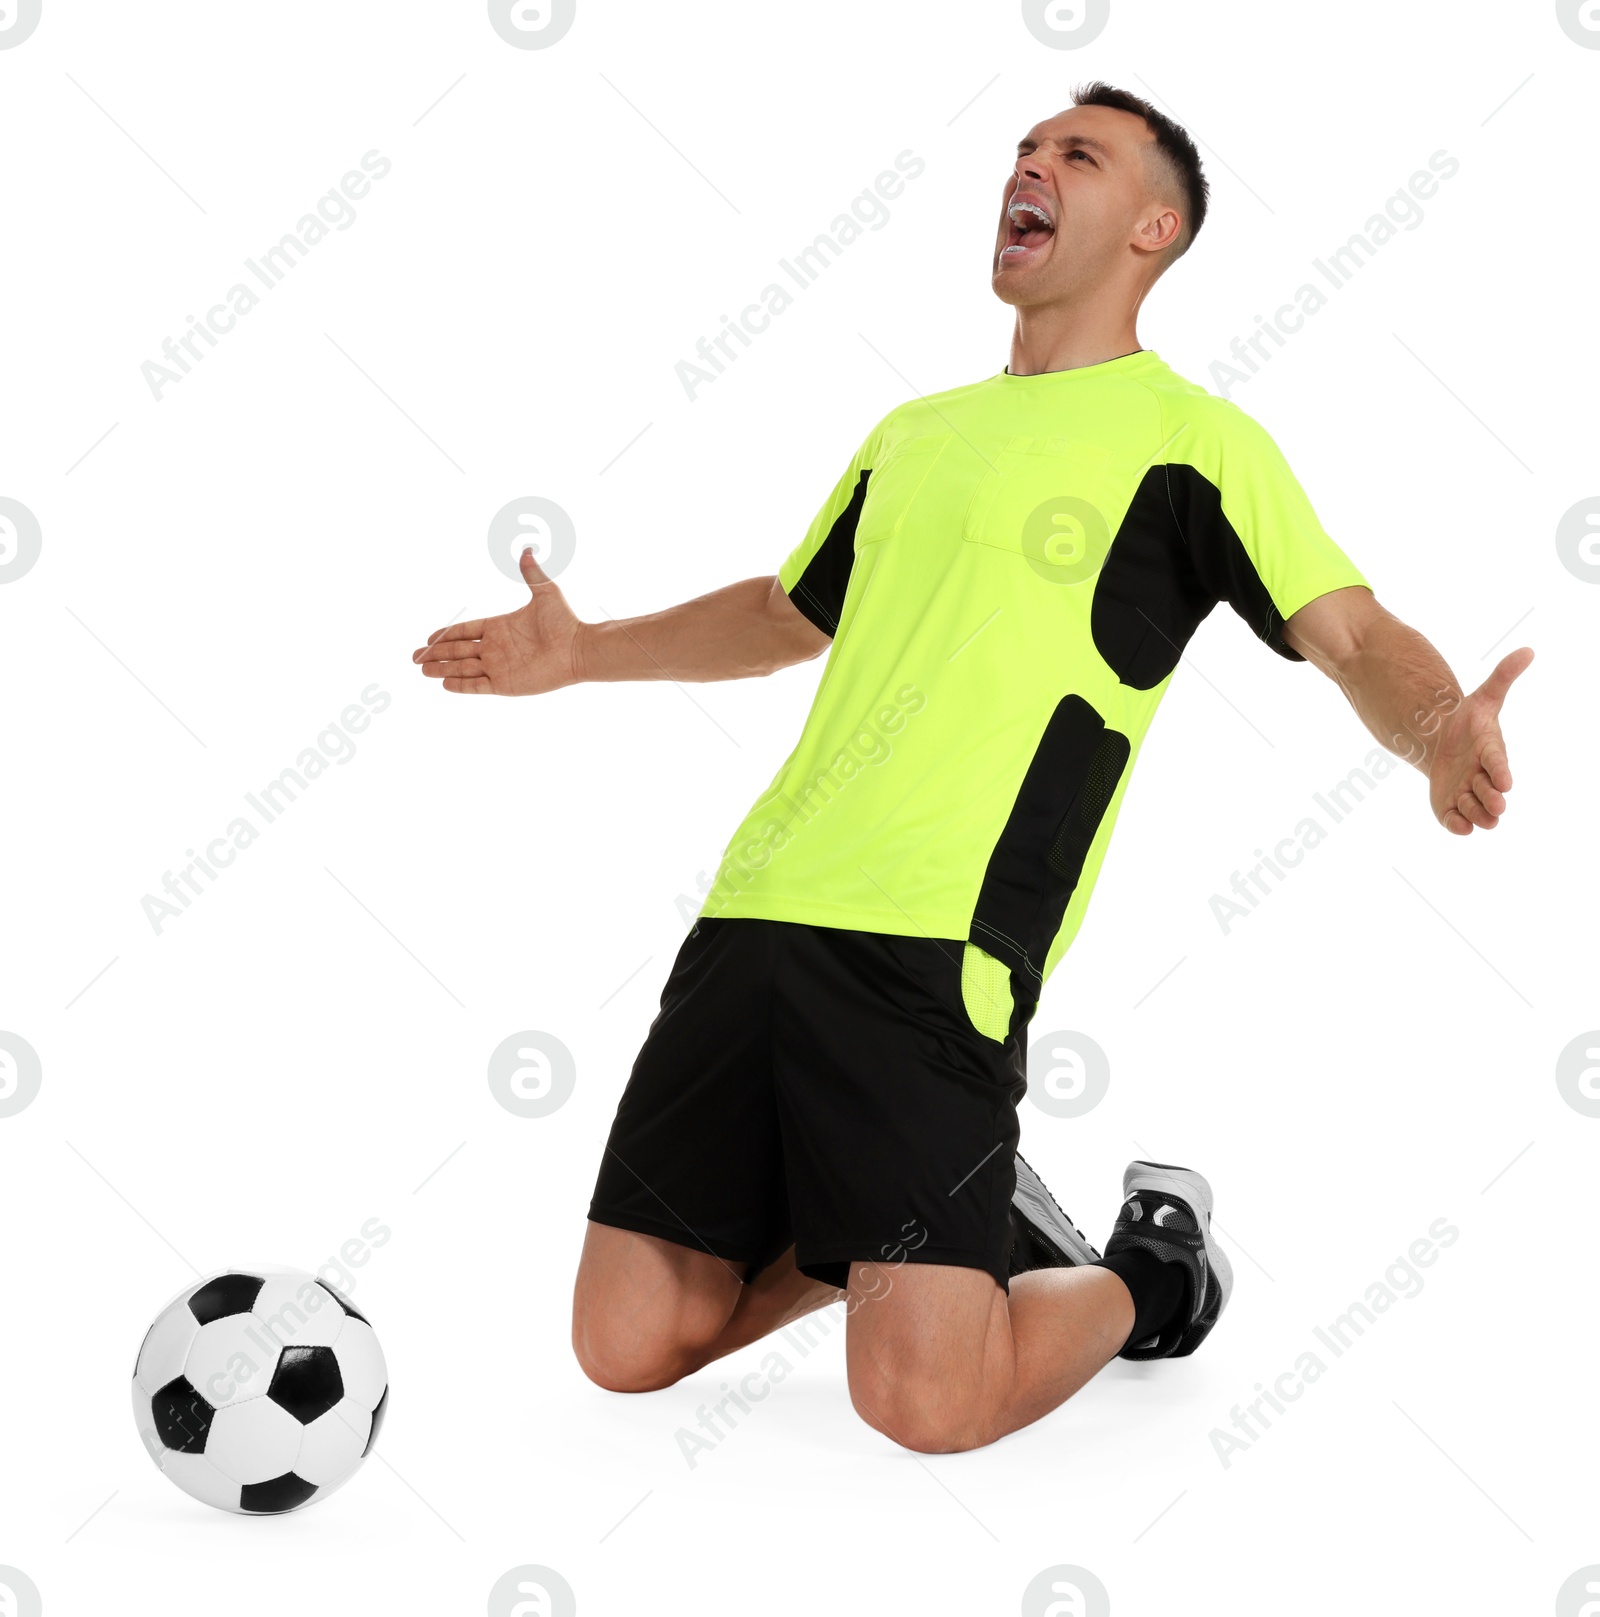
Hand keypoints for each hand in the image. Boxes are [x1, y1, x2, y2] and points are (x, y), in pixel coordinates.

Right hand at [412, 548, 582, 695]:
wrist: (578, 649)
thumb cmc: (564, 622)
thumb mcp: (545, 593)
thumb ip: (532, 573)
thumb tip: (528, 549)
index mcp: (500, 627)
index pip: (466, 631)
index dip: (447, 635)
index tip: (429, 639)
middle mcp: (496, 648)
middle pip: (459, 651)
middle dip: (436, 654)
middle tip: (415, 658)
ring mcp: (500, 667)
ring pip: (463, 668)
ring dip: (442, 669)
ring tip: (423, 670)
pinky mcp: (506, 684)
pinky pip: (477, 685)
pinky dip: (461, 685)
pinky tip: (444, 684)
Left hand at [1428, 646, 1532, 833]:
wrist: (1443, 743)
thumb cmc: (1469, 722)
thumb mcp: (1482, 698)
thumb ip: (1503, 677)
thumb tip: (1528, 649)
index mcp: (1490, 752)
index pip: (1497, 761)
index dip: (1500, 771)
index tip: (1505, 781)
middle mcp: (1482, 776)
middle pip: (1489, 792)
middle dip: (1491, 798)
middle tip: (1495, 803)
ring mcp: (1468, 793)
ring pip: (1475, 811)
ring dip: (1474, 812)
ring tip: (1469, 811)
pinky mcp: (1451, 807)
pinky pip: (1455, 822)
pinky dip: (1456, 826)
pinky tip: (1457, 824)